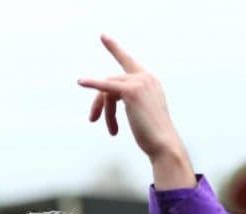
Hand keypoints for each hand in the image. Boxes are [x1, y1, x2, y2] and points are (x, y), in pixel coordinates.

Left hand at [78, 35, 194, 189]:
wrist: (163, 144)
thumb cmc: (153, 136)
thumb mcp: (142, 113)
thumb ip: (131, 102)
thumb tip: (110, 103)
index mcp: (150, 81)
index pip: (129, 62)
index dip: (115, 49)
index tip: (103, 37)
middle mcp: (146, 77)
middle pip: (111, 82)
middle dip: (101, 103)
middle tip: (93, 120)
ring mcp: (139, 82)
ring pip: (108, 90)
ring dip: (104, 111)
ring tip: (109, 129)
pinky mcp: (130, 91)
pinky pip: (106, 87)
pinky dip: (93, 84)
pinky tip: (81, 82)